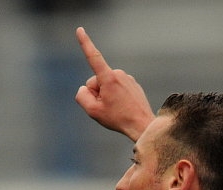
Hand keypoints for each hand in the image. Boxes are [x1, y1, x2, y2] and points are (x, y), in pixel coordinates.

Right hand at [75, 26, 155, 140]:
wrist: (142, 125)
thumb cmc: (118, 119)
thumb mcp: (93, 111)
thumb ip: (81, 96)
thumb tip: (85, 88)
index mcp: (108, 78)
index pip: (93, 57)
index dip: (85, 43)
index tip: (80, 30)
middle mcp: (119, 73)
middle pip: (97, 81)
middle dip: (97, 93)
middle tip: (107, 108)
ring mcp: (127, 78)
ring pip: (107, 85)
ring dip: (107, 96)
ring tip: (117, 109)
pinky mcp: (133, 84)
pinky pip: (118, 88)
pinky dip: (117, 97)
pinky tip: (123, 107)